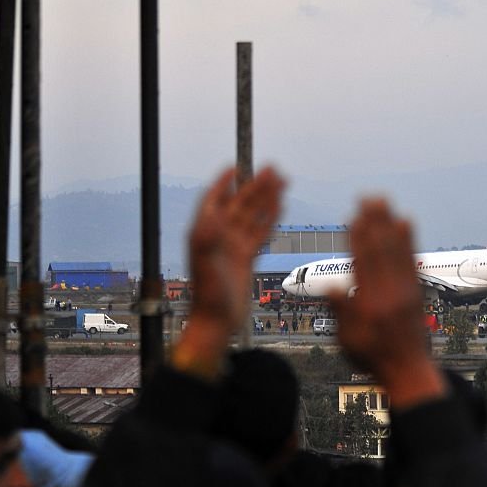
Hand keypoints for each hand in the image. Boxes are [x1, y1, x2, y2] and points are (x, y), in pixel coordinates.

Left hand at [173, 167, 283, 377]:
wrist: (216, 320)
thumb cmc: (207, 294)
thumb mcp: (204, 263)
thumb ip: (207, 238)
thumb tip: (215, 214)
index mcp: (205, 232)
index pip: (215, 200)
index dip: (223, 183)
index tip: (235, 167)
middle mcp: (219, 235)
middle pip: (239, 203)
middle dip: (255, 185)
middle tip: (272, 169)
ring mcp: (233, 245)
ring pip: (253, 215)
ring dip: (266, 198)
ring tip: (281, 181)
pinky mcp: (245, 257)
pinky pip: (260, 232)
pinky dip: (270, 218)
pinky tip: (280, 206)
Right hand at [330, 199, 444, 406]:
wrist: (409, 371)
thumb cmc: (373, 359)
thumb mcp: (349, 342)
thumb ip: (342, 314)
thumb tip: (331, 288)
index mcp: (370, 304)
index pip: (363, 264)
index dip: (359, 239)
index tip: (355, 217)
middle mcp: (390, 293)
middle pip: (381, 250)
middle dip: (375, 223)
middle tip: (370, 197)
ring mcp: (406, 290)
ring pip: (397, 251)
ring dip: (389, 224)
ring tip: (384, 202)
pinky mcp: (417, 291)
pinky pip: (412, 260)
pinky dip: (409, 240)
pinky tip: (406, 222)